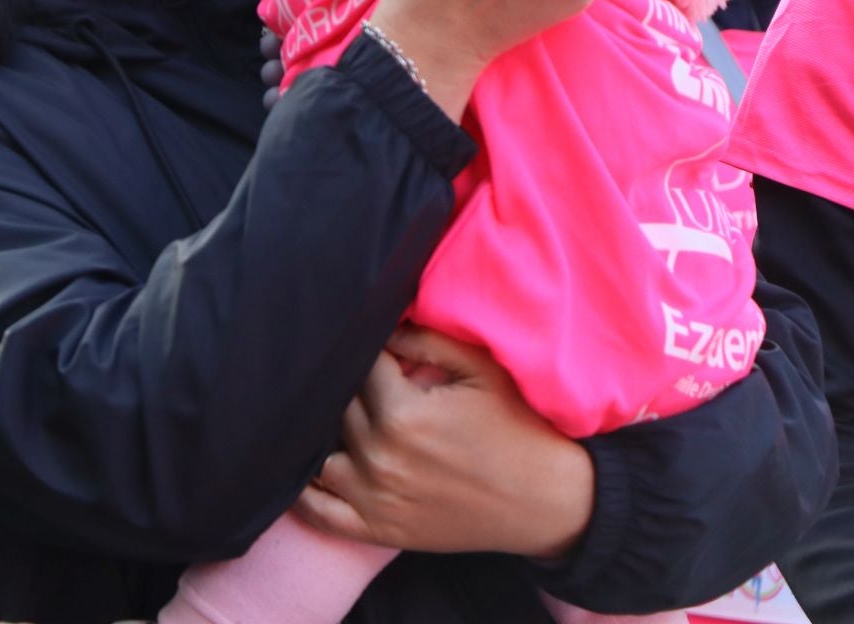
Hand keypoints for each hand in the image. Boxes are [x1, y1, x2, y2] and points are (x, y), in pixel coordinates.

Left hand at [295, 324, 593, 559]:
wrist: (551, 503)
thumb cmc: (518, 429)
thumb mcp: (480, 369)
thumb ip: (425, 340)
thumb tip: (382, 323)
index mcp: (404, 415)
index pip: (357, 368)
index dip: (365, 353)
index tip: (371, 347)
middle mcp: (381, 458)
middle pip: (335, 407)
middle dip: (345, 389)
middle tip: (357, 380)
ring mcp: (375, 499)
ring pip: (317, 454)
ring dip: (322, 435)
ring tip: (332, 419)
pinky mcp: (378, 531)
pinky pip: (318, 513)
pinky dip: (302, 493)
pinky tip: (302, 470)